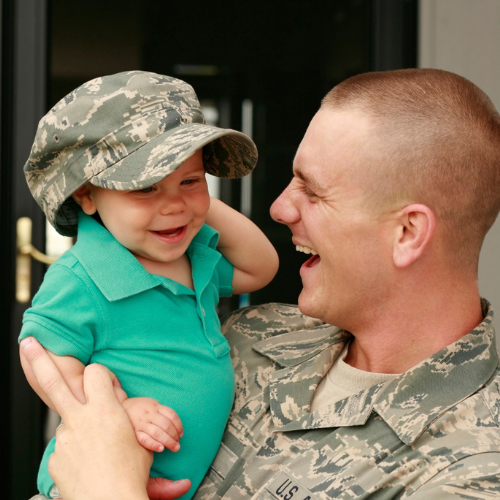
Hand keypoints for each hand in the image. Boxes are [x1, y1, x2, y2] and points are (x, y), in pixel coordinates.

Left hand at [20, 337, 189, 499]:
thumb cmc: (130, 475)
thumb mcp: (141, 441)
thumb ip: (130, 421)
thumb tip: (130, 418)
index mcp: (105, 410)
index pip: (96, 373)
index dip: (102, 374)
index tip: (106, 382)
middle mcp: (80, 420)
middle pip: (53, 381)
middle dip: (39, 359)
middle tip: (28, 341)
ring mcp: (64, 439)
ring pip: (67, 418)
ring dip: (77, 423)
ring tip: (95, 447)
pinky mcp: (56, 458)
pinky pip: (65, 445)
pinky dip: (75, 449)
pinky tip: (88, 463)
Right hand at [123, 397, 182, 452]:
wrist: (118, 408)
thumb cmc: (138, 409)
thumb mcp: (150, 404)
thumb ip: (160, 412)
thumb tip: (174, 426)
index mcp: (155, 406)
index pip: (171, 415)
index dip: (179, 426)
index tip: (181, 434)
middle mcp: (149, 414)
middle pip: (166, 425)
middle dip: (174, 436)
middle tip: (178, 445)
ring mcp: (141, 423)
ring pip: (158, 432)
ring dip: (168, 441)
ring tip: (174, 448)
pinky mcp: (134, 432)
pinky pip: (145, 439)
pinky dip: (154, 444)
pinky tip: (161, 449)